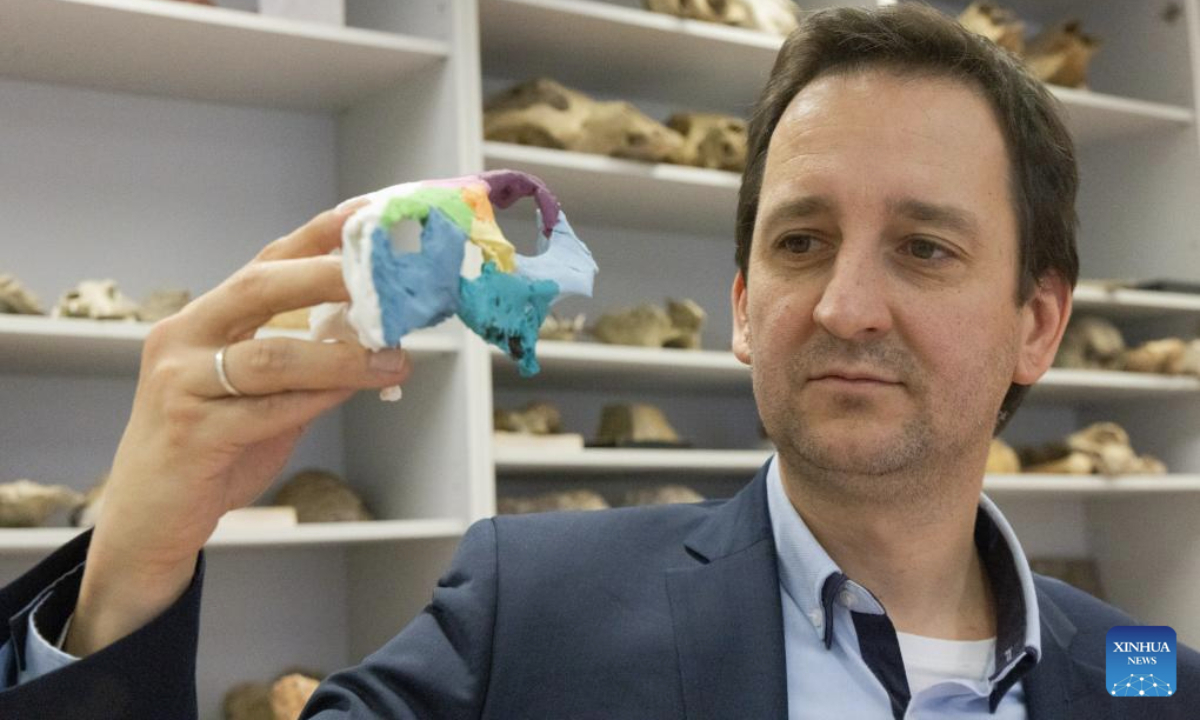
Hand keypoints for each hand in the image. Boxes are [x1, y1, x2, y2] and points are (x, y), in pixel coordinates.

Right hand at [67, 202, 409, 655]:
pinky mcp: (192, 432)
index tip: (367, 214)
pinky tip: (355, 391)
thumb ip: (303, 361)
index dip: (317, 236)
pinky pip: (269, 410)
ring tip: (395, 358)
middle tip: (385, 279)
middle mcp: (182, 339)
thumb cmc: (211, 451)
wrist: (149, 521)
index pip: (265, 263)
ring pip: (274, 357)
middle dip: (328, 277)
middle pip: (260, 288)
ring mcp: (181, 384)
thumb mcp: (259, 395)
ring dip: (344, 357)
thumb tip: (374, 332)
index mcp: (201, 320)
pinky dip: (319, 399)